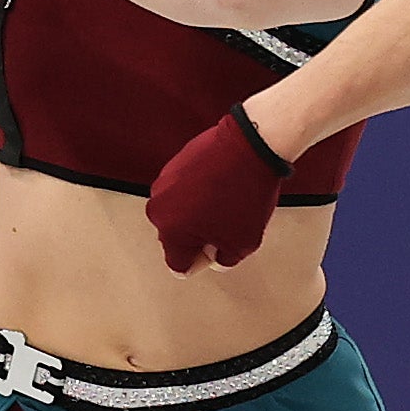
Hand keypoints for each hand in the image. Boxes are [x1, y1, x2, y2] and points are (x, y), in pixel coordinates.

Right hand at [147, 107, 291, 272]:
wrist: (249, 146)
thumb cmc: (244, 192)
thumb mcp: (243, 243)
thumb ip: (224, 259)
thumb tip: (215, 257)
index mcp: (171, 232)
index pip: (178, 264)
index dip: (200, 262)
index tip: (216, 251)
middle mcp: (160, 208)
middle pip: (177, 238)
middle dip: (198, 237)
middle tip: (226, 226)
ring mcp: (164, 184)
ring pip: (179, 213)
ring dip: (198, 213)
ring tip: (225, 202)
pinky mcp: (172, 165)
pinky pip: (183, 190)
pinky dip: (198, 192)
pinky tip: (220, 186)